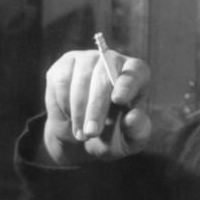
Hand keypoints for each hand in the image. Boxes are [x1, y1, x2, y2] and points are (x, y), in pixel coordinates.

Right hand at [42, 50, 151, 164]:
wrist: (82, 137)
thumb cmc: (114, 135)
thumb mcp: (130, 140)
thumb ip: (137, 130)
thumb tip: (132, 118)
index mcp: (138, 75)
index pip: (136, 71)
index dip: (126, 84)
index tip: (118, 99)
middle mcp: (114, 61)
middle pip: (104, 76)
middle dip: (96, 106)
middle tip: (91, 132)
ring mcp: (88, 59)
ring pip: (81, 79)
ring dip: (79, 109)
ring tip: (81, 133)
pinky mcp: (65, 65)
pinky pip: (62, 81)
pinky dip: (63, 103)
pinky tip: (69, 117)